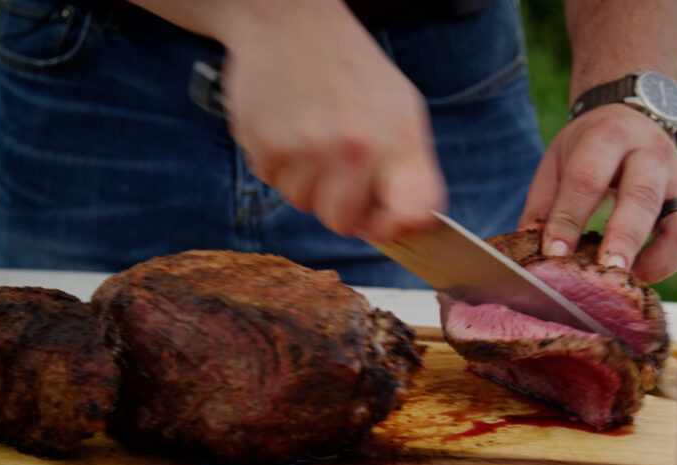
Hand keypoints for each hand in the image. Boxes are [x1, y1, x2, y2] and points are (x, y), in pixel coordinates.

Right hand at [219, 2, 445, 240]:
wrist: (291, 23)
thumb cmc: (352, 72)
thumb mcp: (400, 111)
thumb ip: (409, 171)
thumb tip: (407, 229)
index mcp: (399, 138)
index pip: (410, 216)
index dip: (393, 229)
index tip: (381, 222)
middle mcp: (356, 147)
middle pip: (343, 223)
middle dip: (338, 205)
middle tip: (335, 166)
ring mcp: (308, 148)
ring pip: (302, 204)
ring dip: (304, 181)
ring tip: (310, 136)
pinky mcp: (266, 144)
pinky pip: (271, 182)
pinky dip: (276, 163)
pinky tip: (286, 126)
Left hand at [519, 104, 676, 283]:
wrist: (629, 117)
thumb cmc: (587, 148)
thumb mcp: (557, 162)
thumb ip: (543, 205)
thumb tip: (532, 251)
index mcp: (608, 135)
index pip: (587, 178)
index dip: (569, 219)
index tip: (554, 254)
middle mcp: (651, 152)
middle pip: (641, 196)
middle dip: (622, 239)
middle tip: (604, 272)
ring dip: (655, 258)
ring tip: (624, 282)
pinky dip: (668, 262)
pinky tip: (640, 275)